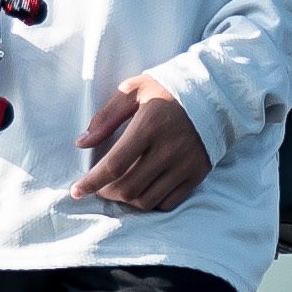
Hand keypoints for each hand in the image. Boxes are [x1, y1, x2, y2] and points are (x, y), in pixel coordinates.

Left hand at [70, 75, 212, 211]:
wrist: (215, 93)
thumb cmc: (168, 89)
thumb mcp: (133, 90)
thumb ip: (106, 117)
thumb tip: (82, 143)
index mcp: (150, 126)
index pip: (114, 166)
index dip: (91, 183)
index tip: (76, 191)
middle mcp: (169, 149)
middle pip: (128, 188)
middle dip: (106, 193)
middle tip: (99, 187)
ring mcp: (185, 165)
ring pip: (147, 200)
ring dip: (127, 200)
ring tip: (119, 189)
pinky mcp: (197, 174)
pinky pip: (169, 202)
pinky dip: (150, 202)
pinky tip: (143, 190)